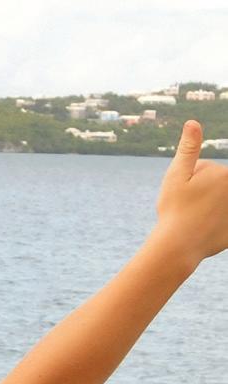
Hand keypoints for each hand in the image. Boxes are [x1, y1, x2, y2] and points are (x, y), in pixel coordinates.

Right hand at [154, 119, 227, 264]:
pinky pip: (223, 222)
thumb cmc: (174, 210)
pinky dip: (216, 226)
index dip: (193, 180)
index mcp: (225, 174)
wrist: (178, 247)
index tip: (188, 195)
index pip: (209, 171)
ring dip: (209, 210)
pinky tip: (206, 232)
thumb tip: (193, 123)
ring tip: (196, 221)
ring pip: (220, 204)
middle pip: (217, 187)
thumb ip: (188, 149)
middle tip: (188, 208)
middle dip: (203, 194)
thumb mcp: (176, 176)